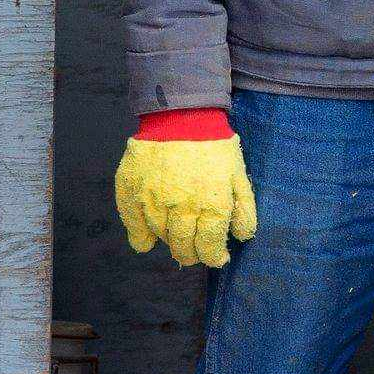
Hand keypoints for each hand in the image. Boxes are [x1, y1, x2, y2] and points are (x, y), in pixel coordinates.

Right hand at [114, 134, 257, 267]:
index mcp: (211, 205)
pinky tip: (148, 239)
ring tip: (178, 238)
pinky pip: (133, 226)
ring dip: (171, 242)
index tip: (216, 257)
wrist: (181, 117)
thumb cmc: (215, 147)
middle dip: (193, 255)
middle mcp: (180, 207)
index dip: (214, 257)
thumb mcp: (239, 176)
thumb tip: (242, 236)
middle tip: (196, 252)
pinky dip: (140, 236)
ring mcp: (152, 201)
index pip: (209, 247)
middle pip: (183, 247)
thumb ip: (243, 209)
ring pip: (161, 237)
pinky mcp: (130, 192)